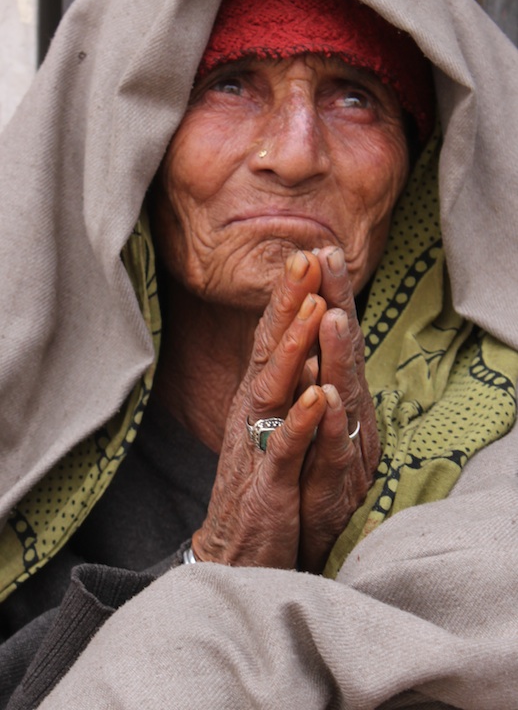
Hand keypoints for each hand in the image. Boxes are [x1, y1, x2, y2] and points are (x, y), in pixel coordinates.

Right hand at [192, 248, 379, 572]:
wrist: (235, 556)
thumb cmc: (261, 487)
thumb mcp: (271, 430)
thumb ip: (284, 389)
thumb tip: (305, 345)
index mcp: (259, 401)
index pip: (274, 341)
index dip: (289, 300)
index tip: (309, 255)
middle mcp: (254, 416)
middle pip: (270, 352)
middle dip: (288, 305)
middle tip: (305, 258)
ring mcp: (258, 449)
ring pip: (274, 391)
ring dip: (293, 350)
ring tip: (311, 310)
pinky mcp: (268, 488)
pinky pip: (285, 450)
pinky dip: (300, 421)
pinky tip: (316, 395)